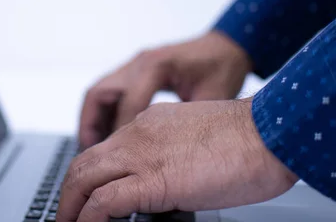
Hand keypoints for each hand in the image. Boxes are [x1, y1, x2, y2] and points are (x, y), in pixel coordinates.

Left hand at [58, 99, 296, 221]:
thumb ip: (171, 153)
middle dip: (70, 190)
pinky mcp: (153, 181)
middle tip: (66, 211)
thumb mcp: (196, 139)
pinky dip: (88, 217)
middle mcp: (138, 134)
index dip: (91, 174)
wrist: (269, 133)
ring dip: (71, 204)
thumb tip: (164, 179)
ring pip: (85, 177)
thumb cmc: (247, 138)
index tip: (86, 192)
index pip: (106, 148)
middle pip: (86, 161)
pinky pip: (105, 201)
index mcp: (149, 123)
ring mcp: (142, 155)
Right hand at [79, 31, 251, 147]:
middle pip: (97, 95)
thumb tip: (172, 160)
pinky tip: (111, 138)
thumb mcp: (212, 100)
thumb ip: (188, 126)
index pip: (126, 105)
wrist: (228, 46)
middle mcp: (139, 63)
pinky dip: (105, 115)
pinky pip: (110, 94)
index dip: (118, 136)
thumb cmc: (223, 68)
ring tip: (95, 151)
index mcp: (156, 66)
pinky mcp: (136, 71)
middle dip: (90, 127)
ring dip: (92, 121)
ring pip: (98, 94)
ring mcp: (135, 65)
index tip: (116, 164)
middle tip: (91, 156)